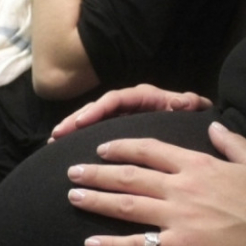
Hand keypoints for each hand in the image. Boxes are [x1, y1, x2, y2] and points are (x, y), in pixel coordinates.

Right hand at [49, 84, 210, 141]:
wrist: (192, 121)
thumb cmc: (189, 113)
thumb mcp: (191, 107)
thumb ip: (189, 102)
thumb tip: (182, 101)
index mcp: (144, 97)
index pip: (116, 99)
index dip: (97, 109)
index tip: (81, 122)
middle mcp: (128, 104)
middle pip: (97, 108)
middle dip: (76, 119)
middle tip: (57, 134)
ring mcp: (121, 116)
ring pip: (92, 119)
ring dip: (72, 128)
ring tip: (54, 141)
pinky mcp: (117, 128)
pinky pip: (95, 131)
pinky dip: (79, 138)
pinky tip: (63, 148)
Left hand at [66, 122, 245, 245]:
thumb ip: (233, 142)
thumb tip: (213, 125)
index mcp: (200, 164)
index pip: (151, 149)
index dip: (123, 147)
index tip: (102, 147)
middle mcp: (184, 186)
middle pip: (130, 175)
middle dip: (97, 172)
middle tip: (71, 172)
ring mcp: (181, 216)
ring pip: (128, 204)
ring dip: (97, 200)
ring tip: (73, 197)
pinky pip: (140, 245)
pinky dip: (113, 245)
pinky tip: (91, 245)